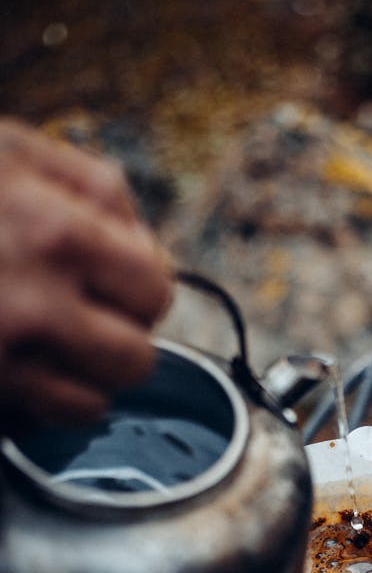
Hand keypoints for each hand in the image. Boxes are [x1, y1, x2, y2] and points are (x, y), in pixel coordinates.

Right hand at [0, 119, 172, 431]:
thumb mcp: (6, 149)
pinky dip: (35, 404)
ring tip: (46, 343)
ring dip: (79, 379)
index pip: (155, 290)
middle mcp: (31, 307)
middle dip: (118, 339)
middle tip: (86, 317)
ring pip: (91, 405)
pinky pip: (36, 423)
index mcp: (53, 233)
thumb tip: (143, 238)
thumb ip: (89, 184)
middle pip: (135, 359)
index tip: (120, 282)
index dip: (140, 287)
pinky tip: (14, 365)